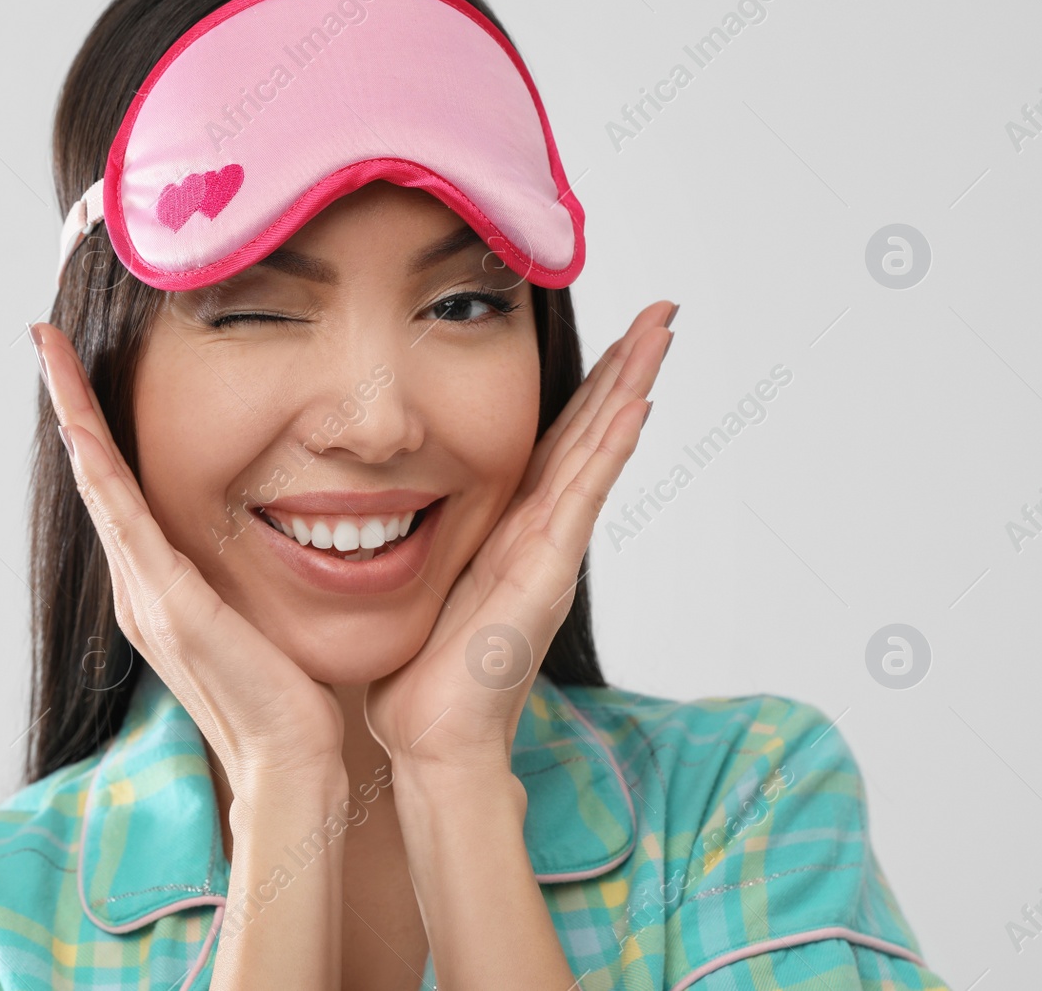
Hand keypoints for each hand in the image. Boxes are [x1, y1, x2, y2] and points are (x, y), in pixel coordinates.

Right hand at [31, 323, 345, 798]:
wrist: (288, 760)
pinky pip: (124, 521)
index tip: (79, 369)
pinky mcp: (167, 604)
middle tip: (47, 340)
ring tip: (52, 355)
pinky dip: (100, 470)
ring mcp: (144, 596)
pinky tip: (83, 427)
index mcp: (157, 588)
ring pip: (99, 485)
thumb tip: (259, 540)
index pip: (119, 490)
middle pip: (94, 476)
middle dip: (71, 404)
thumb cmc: (286, 695)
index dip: (95, 428)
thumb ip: (239, 578)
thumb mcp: (256, 618)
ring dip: (74, 415)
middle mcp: (137, 588)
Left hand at [363, 300, 676, 772]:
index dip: (589, 386)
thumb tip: (378, 494)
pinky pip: (582, 496)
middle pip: (593, 431)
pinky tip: (636, 405)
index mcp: (511, 524)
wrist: (430, 731)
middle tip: (663, 311)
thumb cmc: (419, 667)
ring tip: (663, 333)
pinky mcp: (547, 570)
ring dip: (632, 387)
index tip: (615, 332)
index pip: (558, 438)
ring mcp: (551, 547)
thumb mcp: (419, 575)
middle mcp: (541, 528)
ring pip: (599, 450)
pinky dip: (610, 449)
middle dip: (628, 369)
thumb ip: (425, 534)